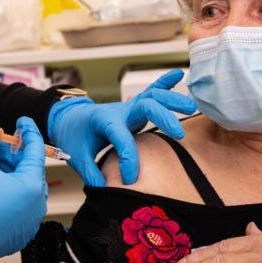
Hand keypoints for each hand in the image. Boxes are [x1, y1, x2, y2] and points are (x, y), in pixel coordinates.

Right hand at [0, 115, 47, 262]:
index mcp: (31, 188)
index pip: (36, 151)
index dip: (29, 132)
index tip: (23, 122)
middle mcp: (36, 207)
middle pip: (30, 170)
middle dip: (15, 154)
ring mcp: (28, 223)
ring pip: (23, 188)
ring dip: (10, 172)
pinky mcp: (17, 234)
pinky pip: (18, 206)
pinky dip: (8, 191)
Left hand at [48, 69, 196, 186]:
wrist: (70, 118)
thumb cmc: (74, 136)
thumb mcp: (76, 156)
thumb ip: (90, 172)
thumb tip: (102, 189)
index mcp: (103, 122)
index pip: (121, 139)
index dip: (128, 160)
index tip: (130, 179)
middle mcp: (119, 111)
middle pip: (144, 107)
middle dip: (163, 117)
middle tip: (179, 133)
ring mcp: (128, 106)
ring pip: (152, 96)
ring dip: (172, 99)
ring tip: (191, 107)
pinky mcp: (134, 106)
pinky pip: (151, 90)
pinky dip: (164, 82)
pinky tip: (178, 73)